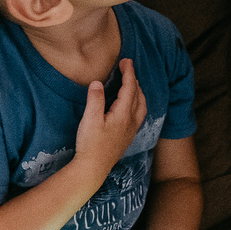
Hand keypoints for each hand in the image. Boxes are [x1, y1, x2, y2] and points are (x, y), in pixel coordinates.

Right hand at [74, 58, 146, 174]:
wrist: (93, 168)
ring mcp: (131, 130)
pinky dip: (138, 103)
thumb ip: (95, 99)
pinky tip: (132, 106)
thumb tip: (98, 83)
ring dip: (138, 92)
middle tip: (127, 67)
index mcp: (123, 114)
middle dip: (134, 80)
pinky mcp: (127, 137)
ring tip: (132, 83)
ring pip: (141, 106)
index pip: (129, 88)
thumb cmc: (90, 144)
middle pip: (138, 95)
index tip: (126, 60)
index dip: (129, 73)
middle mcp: (131, 121)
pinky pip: (139, 115)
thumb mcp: (89, 119)